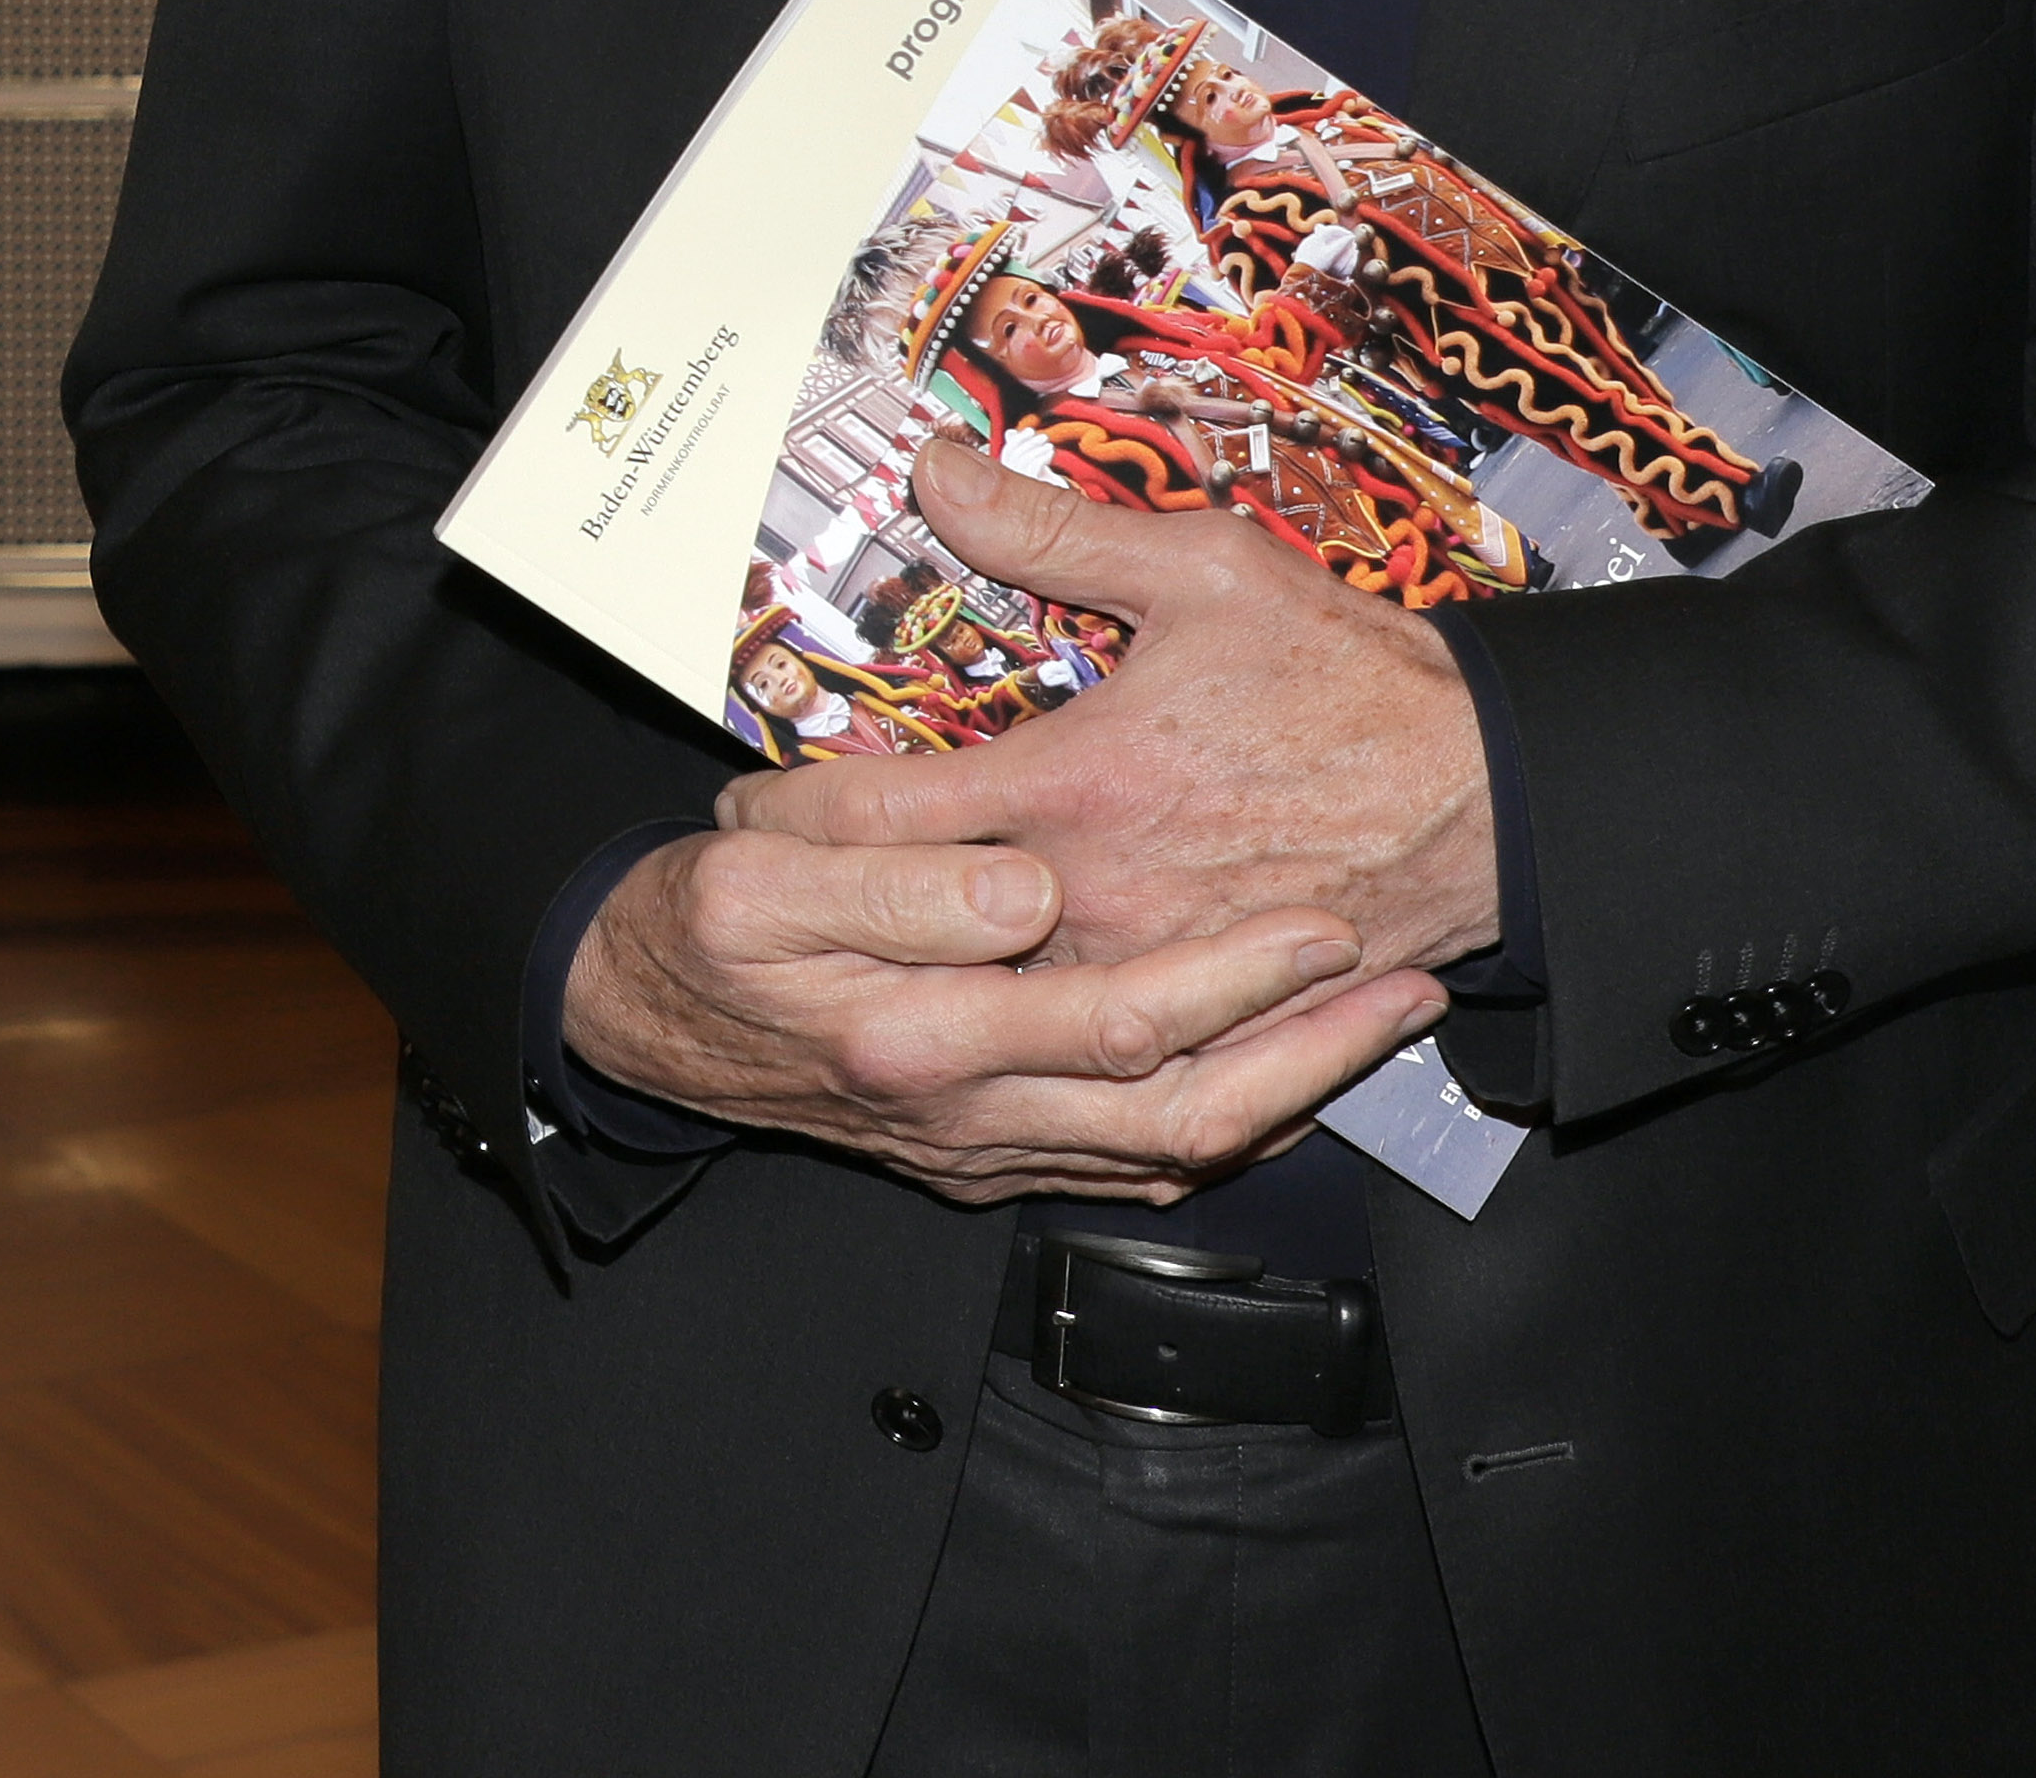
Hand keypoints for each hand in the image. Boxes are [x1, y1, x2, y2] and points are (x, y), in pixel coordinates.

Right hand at [555, 818, 1447, 1206]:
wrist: (635, 1016)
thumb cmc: (695, 923)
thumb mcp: (755, 870)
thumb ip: (892, 880)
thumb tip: (1027, 890)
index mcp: (917, 1037)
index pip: (1115, 1023)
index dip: (1233, 980)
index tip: (1321, 920)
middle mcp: (965, 1115)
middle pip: (1177, 1109)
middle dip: (1306, 1046)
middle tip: (1401, 978)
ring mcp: (980, 1150)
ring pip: (1170, 1152)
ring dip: (1290, 1091)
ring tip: (1379, 1023)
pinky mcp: (985, 1157)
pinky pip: (1131, 1164)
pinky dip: (1223, 1126)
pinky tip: (1278, 1078)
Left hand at [731, 439, 1500, 977]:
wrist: (1488, 797)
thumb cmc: (1350, 680)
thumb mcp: (1204, 571)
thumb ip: (1054, 529)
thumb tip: (935, 470)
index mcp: (1077, 786)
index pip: (879, 818)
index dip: (791, 816)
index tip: (746, 808)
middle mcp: (1094, 897)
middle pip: (909, 930)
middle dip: (829, 912)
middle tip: (765, 891)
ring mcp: (1146, 973)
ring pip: (987, 1005)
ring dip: (915, 979)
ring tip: (851, 952)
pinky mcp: (1200, 1021)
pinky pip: (1083, 1051)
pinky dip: (1021, 1034)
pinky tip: (976, 1011)